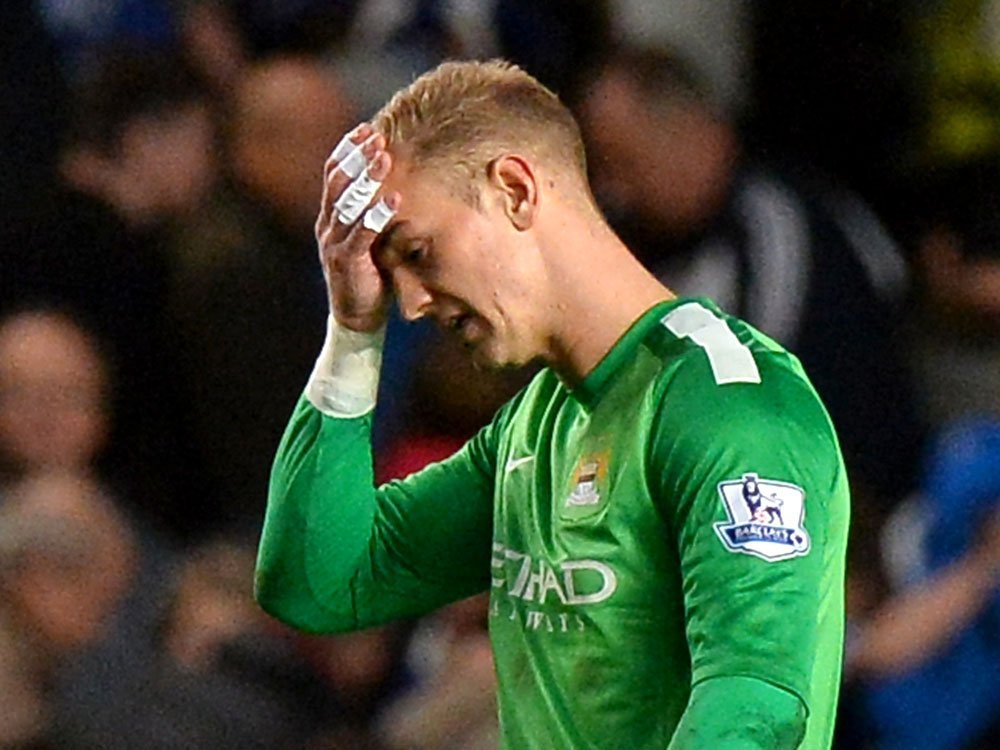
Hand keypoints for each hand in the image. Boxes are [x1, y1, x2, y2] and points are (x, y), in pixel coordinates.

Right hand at [315, 124, 399, 332]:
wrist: (356, 317)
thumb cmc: (368, 275)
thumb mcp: (368, 239)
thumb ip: (372, 214)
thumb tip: (394, 184)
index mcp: (330, 217)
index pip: (334, 174)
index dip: (348, 150)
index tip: (365, 129)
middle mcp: (327, 225)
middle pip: (338, 181)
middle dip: (357, 156)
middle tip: (376, 137)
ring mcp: (334, 243)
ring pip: (347, 202)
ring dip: (366, 177)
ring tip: (384, 157)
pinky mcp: (347, 261)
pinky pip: (361, 233)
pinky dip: (377, 214)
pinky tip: (394, 198)